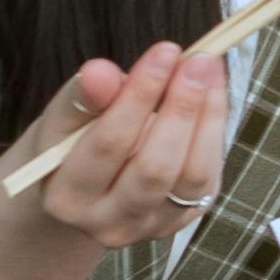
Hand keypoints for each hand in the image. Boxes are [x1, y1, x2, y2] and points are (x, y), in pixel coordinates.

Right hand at [0, 43, 236, 246]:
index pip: (109, 143)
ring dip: (206, 117)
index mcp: (65, 196)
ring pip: (190, 176)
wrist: (85, 185)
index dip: (139, 95)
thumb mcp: (65, 116)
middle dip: (181, 107)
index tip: (165, 52)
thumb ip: (83, 97)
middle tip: (198, 60)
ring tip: (208, 70)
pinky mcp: (182, 221)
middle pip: (154, 166)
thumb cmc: (72, 141)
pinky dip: (215, 132)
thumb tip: (100, 71)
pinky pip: (207, 179)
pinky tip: (213, 95)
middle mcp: (107, 223)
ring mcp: (149, 227)